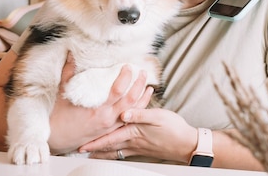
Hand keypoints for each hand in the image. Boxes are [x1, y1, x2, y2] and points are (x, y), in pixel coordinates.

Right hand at [48, 54, 153, 154]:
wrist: (57, 139)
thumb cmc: (59, 116)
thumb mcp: (63, 92)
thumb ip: (69, 72)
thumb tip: (71, 54)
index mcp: (97, 108)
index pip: (118, 90)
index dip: (126, 77)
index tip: (128, 66)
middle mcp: (107, 118)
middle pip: (131, 100)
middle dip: (139, 85)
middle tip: (142, 72)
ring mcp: (111, 126)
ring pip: (134, 111)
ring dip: (143, 98)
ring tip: (148, 86)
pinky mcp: (111, 131)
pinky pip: (129, 119)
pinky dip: (138, 110)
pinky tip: (141, 102)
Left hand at [80, 107, 197, 162]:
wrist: (186, 143)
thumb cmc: (174, 129)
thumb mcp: (158, 116)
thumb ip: (140, 114)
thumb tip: (123, 113)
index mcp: (134, 132)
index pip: (110, 139)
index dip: (95, 142)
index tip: (81, 146)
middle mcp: (133, 142)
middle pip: (109, 147)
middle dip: (94, 149)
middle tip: (81, 151)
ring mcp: (138, 147)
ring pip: (115, 151)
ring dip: (102, 152)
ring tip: (92, 154)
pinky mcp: (143, 149)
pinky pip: (124, 152)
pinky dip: (115, 152)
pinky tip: (113, 151)